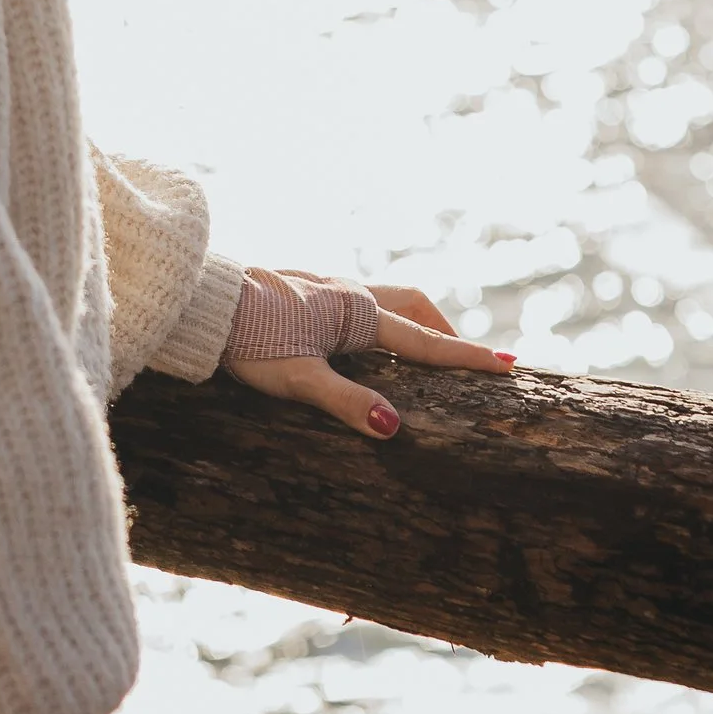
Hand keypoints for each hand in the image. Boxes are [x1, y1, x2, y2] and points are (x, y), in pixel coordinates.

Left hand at [227, 279, 513, 441]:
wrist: (204, 302)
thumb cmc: (248, 341)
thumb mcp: (298, 379)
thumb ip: (346, 402)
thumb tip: (394, 426)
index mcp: (356, 312)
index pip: (423, 341)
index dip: (466, 356)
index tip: (509, 366)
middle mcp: (347, 293)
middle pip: (414, 306)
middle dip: (445, 331)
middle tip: (471, 360)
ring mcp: (326, 287)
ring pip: (387, 298)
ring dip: (416, 319)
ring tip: (427, 348)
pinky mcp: (305, 291)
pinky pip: (362, 300)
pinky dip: (385, 317)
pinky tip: (366, 336)